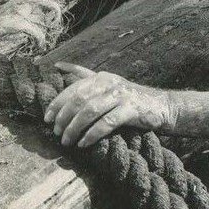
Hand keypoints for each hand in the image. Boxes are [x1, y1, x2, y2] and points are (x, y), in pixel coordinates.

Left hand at [43, 64, 173, 147]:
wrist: (162, 106)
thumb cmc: (128, 98)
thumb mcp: (107, 83)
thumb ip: (84, 76)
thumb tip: (57, 65)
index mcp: (101, 77)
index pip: (73, 89)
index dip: (57, 104)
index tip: (47, 119)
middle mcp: (110, 83)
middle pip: (79, 100)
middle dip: (64, 119)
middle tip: (57, 134)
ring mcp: (121, 96)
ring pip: (90, 112)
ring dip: (74, 128)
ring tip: (67, 141)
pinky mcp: (131, 110)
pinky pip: (106, 123)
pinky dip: (92, 134)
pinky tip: (84, 143)